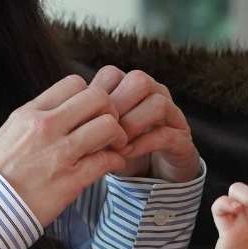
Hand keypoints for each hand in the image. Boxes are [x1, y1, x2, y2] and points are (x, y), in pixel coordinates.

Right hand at [0, 74, 129, 225]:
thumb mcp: (11, 132)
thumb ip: (38, 118)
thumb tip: (63, 111)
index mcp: (30, 113)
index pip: (74, 83)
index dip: (89, 95)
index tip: (90, 112)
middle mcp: (46, 127)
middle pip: (97, 97)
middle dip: (109, 110)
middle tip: (108, 127)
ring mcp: (60, 153)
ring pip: (107, 125)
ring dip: (117, 135)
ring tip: (113, 146)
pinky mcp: (71, 180)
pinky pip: (107, 160)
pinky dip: (116, 161)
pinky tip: (112, 165)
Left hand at [88, 65, 200, 182]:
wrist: (155, 174)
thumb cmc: (124, 149)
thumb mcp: (101, 134)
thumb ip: (88, 123)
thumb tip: (65, 121)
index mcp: (132, 88)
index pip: (112, 74)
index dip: (97, 95)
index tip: (84, 120)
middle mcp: (155, 94)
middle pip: (139, 80)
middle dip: (117, 106)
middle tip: (102, 131)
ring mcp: (172, 115)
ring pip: (157, 103)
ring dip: (133, 124)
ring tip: (117, 145)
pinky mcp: (182, 139)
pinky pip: (166, 134)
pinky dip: (144, 144)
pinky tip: (127, 154)